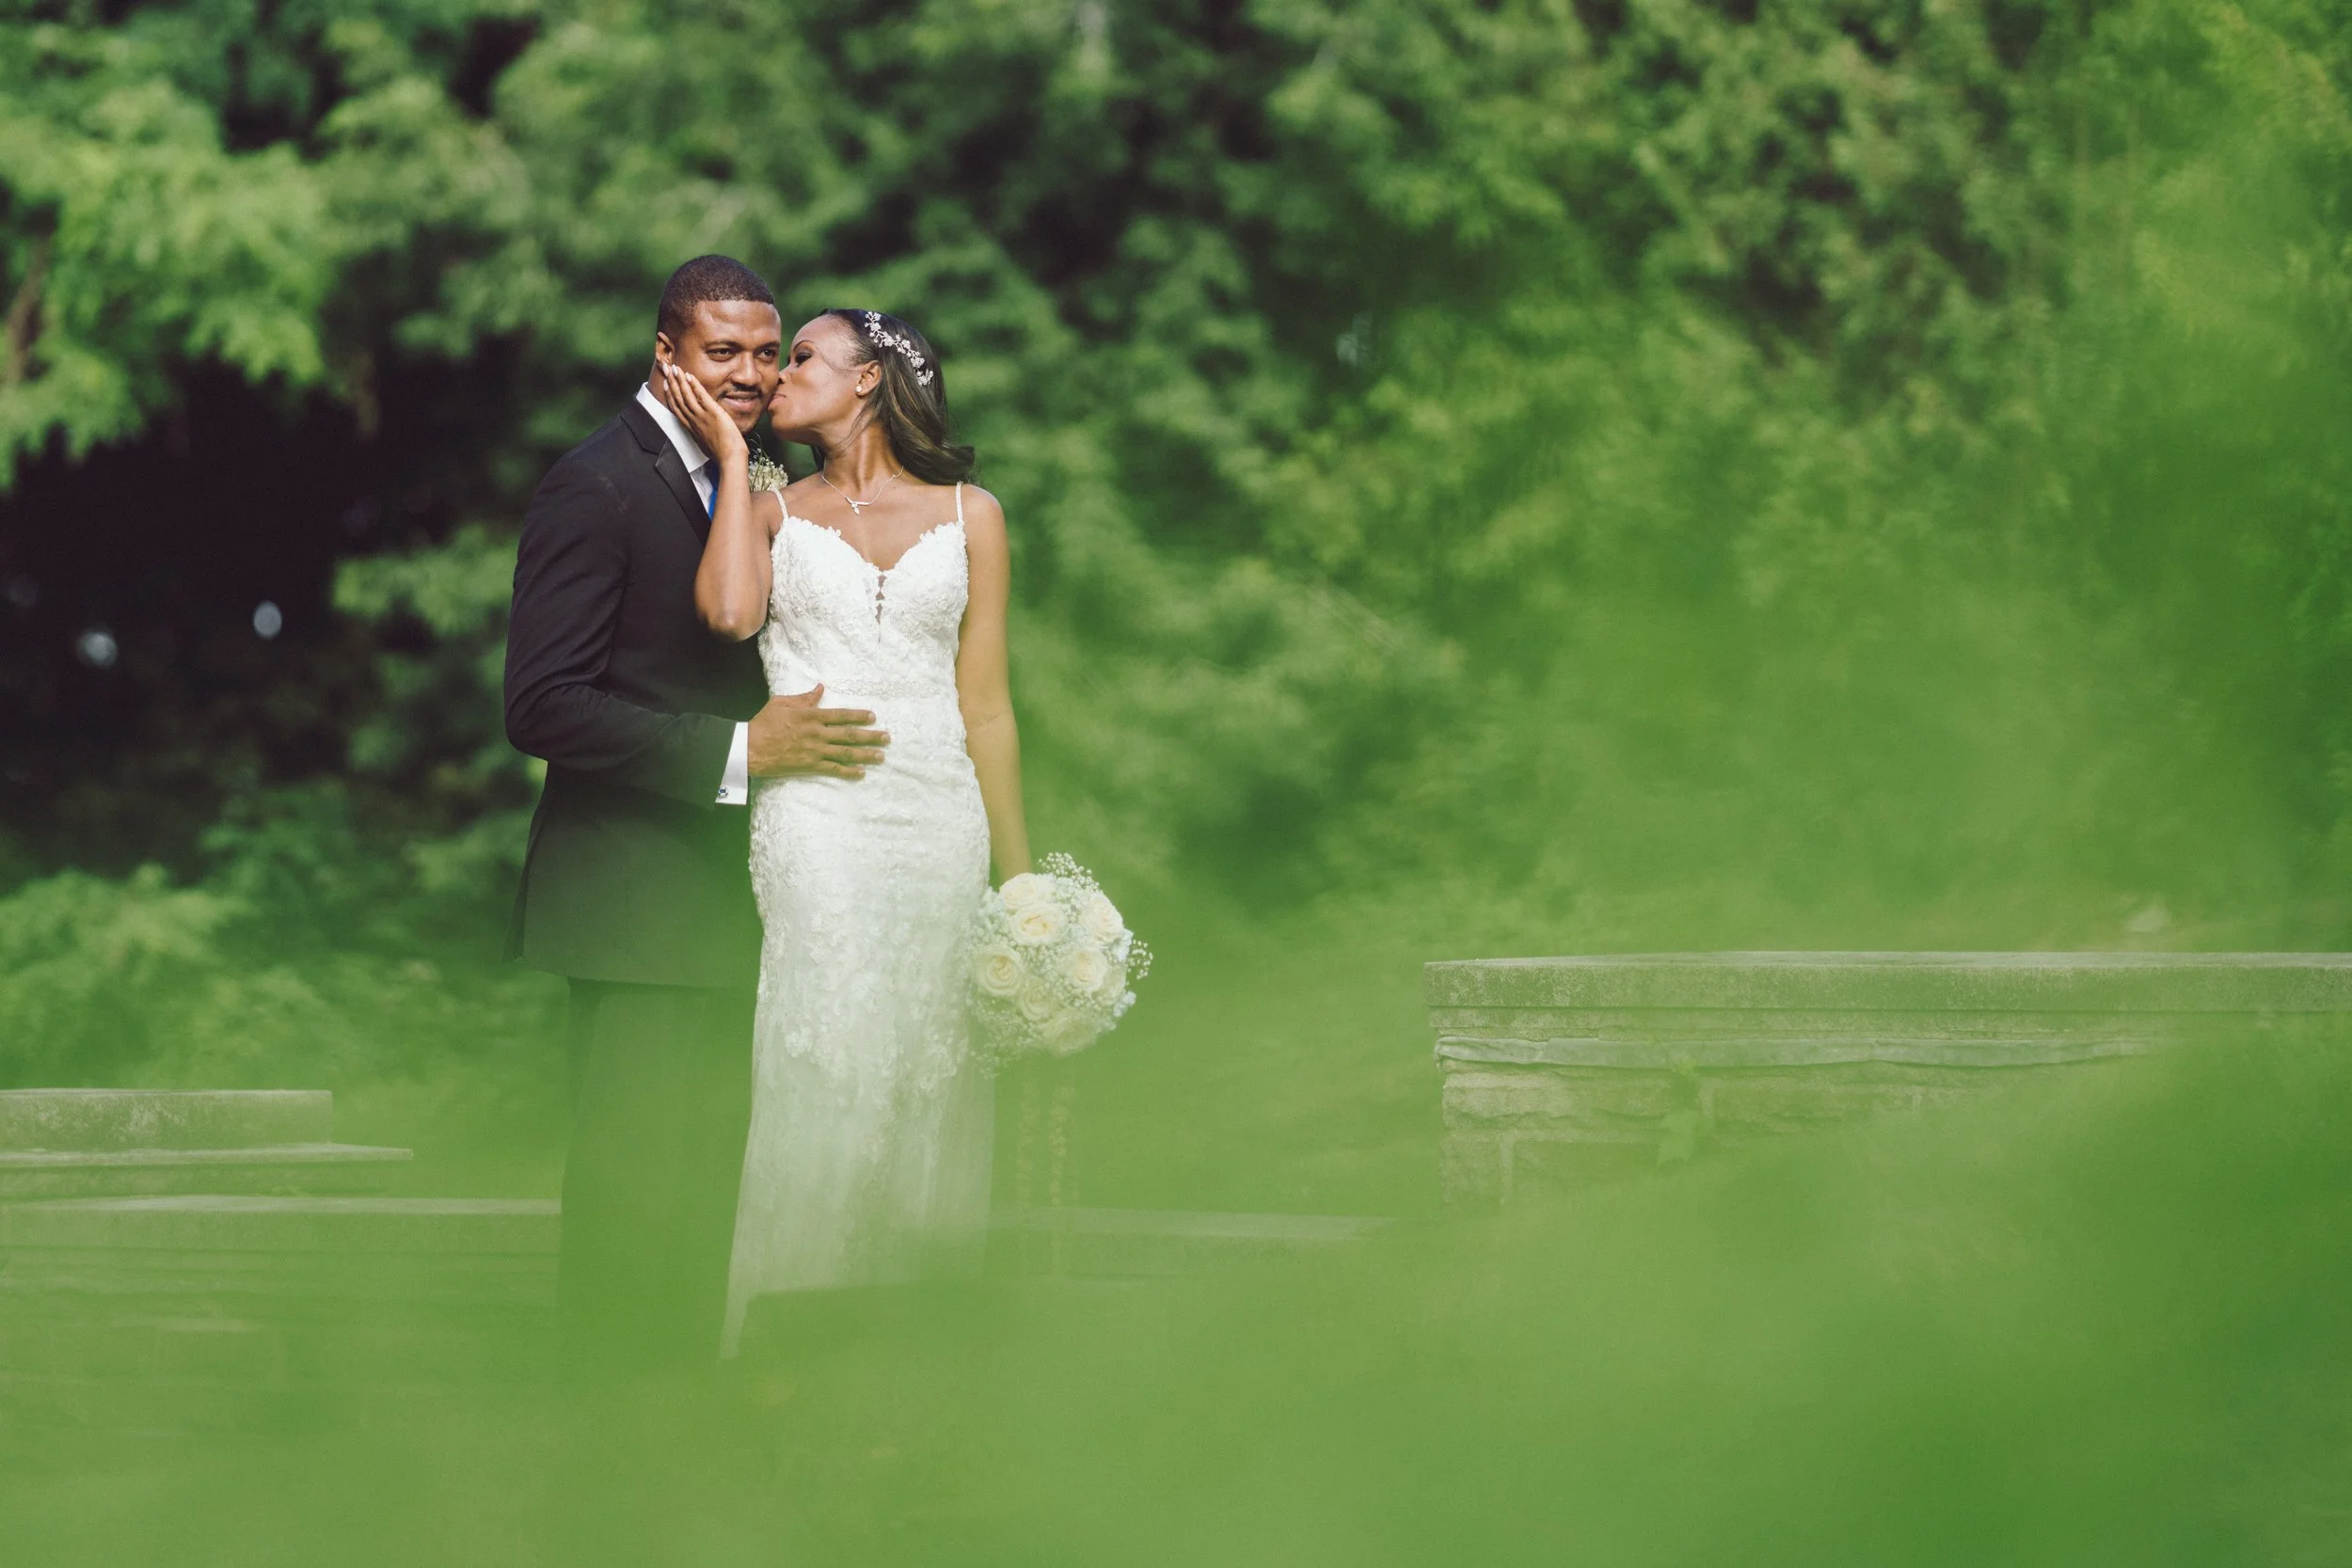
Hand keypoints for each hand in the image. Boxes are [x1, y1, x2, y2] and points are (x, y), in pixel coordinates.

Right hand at [660, 363, 748, 466]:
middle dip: (671, 382)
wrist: (730, 459)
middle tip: (666, 369)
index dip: (670, 394)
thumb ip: (703, 432)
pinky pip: (701, 396)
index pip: (677, 408)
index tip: (667, 384)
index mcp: (691, 428)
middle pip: (678, 399)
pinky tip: (690, 376)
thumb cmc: (722, 454)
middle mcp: (693, 421)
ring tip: (675, 368)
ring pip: (686, 396)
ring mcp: (702, 417)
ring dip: (679, 380)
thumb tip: (704, 430)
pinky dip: (694, 385)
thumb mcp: (707, 442)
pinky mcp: (713, 414)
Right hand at [747, 685, 888, 778]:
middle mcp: (818, 733)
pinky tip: (861, 773)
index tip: (873, 717)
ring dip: (866, 755)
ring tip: (881, 756)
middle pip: (849, 735)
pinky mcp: (811, 766)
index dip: (858, 716)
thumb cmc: (764, 723)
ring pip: (846, 753)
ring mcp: (815, 751)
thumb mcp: (782, 703)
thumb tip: (820, 689)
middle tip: (887, 738)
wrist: (751, 748)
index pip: (841, 715)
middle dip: (871, 736)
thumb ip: (804, 698)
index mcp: (811, 716)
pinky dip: (849, 772)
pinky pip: (834, 769)